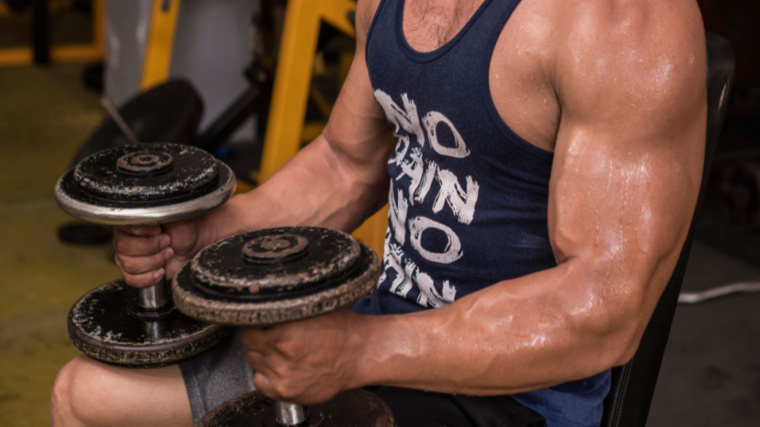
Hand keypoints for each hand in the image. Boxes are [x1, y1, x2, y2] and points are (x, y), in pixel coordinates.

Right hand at [112, 220, 204, 287]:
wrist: (193, 244)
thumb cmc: (183, 228)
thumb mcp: (177, 215)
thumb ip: (164, 211)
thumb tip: (157, 211)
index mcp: (131, 220)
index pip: (122, 227)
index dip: (141, 231)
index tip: (158, 231)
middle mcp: (124, 237)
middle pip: (124, 248)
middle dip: (150, 248)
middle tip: (167, 243)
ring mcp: (126, 256)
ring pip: (129, 265)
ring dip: (154, 262)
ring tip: (168, 255)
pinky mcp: (134, 272)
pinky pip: (131, 279)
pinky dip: (149, 277)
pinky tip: (160, 270)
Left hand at [242, 309, 363, 404]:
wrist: (358, 354)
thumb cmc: (340, 330)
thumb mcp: (312, 309)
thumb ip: (285, 310)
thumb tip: (265, 305)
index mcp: (283, 336)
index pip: (249, 331)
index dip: (258, 327)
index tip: (264, 327)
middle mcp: (280, 359)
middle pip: (251, 348)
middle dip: (261, 342)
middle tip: (276, 339)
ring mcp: (283, 378)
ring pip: (254, 364)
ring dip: (264, 358)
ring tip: (281, 354)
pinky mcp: (286, 392)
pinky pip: (260, 383)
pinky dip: (267, 376)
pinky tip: (281, 368)